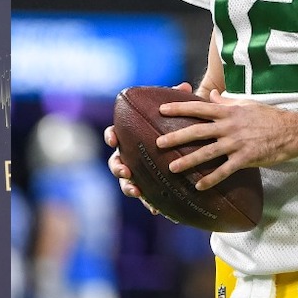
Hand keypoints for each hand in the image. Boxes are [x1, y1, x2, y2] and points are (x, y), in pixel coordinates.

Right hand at [105, 82, 196, 215]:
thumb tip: (186, 87)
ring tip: (136, 190)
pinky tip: (156, 209)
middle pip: (115, 161)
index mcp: (131, 137)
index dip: (112, 136)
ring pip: (126, 182)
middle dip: (117, 166)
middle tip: (125, 170)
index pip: (115, 134)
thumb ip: (178, 102)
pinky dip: (149, 203)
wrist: (185, 151)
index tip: (114, 138)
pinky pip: (146, 197)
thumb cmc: (175, 128)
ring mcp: (137, 173)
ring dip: (128, 187)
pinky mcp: (148, 188)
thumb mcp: (177, 115)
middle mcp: (129, 156)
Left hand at [156, 88, 295, 190]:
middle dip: (176, 137)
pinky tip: (198, 186)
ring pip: (207, 153)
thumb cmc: (268, 116)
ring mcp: (236, 143)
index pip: (198, 108)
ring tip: (172, 167)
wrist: (292, 131)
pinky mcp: (245, 158)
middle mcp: (229, 127)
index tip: (161, 111)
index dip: (179, 109)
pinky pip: (224, 171)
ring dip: (188, 160)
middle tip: (158, 144)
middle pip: (197, 131)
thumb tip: (212, 95)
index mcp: (228, 112)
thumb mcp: (246, 104)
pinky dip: (211, 179)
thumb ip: (227, 101)